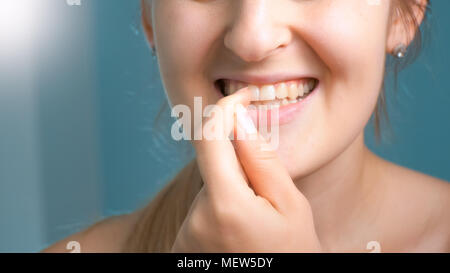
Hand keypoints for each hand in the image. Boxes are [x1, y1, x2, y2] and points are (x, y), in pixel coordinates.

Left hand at [171, 87, 321, 251]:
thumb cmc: (293, 254)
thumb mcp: (291, 206)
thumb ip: (263, 160)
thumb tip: (240, 119)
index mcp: (226, 206)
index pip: (211, 136)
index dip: (225, 108)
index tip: (241, 97)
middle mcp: (196, 220)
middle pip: (212, 164)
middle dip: (238, 161)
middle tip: (268, 190)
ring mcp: (185, 235)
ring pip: (210, 188)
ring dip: (232, 189)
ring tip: (258, 221)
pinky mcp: (183, 245)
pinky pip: (203, 210)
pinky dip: (222, 209)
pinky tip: (242, 232)